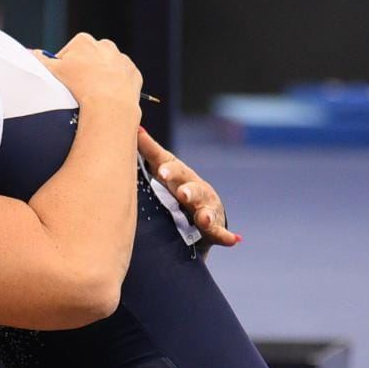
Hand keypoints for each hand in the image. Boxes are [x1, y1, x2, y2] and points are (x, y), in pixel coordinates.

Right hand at [34, 34, 142, 115]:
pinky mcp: (133, 74)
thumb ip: (39, 60)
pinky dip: (115, 87)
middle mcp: (105, 45)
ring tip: (92, 96)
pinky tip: (108, 98)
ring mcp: (121, 59)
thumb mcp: (51, 71)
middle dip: (83, 71)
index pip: (68, 53)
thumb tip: (30, 53)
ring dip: (100, 78)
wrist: (109, 104)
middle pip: (89, 58)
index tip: (62, 81)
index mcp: (84, 41)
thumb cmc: (78, 86)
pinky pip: (122, 80)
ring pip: (107, 69)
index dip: (63, 68)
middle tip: (76, 89)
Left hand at [138, 127, 238, 250]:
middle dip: (188, 192)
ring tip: (203, 219)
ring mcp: (206, 208)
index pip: (174, 170)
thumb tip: (136, 127)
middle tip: (183, 194)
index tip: (162, 172)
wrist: (198, 208)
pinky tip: (232, 240)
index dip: (169, 171)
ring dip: (205, 215)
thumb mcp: (163, 166)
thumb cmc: (176, 183)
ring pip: (206, 211)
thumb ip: (149, 149)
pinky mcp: (213, 228)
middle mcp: (196, 190)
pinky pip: (220, 233)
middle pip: (193, 189)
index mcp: (181, 176)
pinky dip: (226, 236)